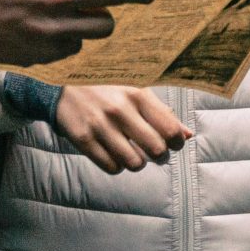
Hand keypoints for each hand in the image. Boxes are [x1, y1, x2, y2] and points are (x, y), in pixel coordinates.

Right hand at [53, 85, 189, 173]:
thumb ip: (163, 112)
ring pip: (135, 163)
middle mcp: (119, 110)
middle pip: (156, 150)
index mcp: (137, 93)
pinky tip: (114, 152)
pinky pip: (112, 167)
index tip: (173, 143)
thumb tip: (188, 135)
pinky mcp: (83, 139)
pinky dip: (117, 165)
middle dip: (160, 156)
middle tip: (156, 152)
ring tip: (133, 152)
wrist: (61, 83)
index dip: (176, 142)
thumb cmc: (107, 86)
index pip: (170, 129)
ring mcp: (100, 126)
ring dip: (138, 162)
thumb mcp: (135, 90)